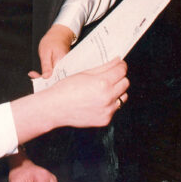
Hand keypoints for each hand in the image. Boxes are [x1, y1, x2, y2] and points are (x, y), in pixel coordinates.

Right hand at [11, 58, 128, 144]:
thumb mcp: (85, 73)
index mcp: (102, 83)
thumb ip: (104, 67)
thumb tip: (117, 61)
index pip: (121, 71)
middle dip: (120, 77)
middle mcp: (107, 97)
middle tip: (111, 75)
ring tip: (103, 89)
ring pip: (123, 97)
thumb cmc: (66, 88)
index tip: (119, 64)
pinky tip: (97, 100)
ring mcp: (107, 110)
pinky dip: (109, 104)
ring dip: (117, 91)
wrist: (55, 108)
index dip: (121, 65)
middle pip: (126, 83)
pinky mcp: (105, 120)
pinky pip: (114, 109)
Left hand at [29, 24, 75, 79]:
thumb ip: (46, 65)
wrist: (59, 34)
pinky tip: (40, 72)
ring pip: (54, 76)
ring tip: (34, 74)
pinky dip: (47, 73)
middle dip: (43, 79)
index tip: (34, 77)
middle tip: (33, 75)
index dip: (44, 80)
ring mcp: (64, 66)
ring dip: (44, 76)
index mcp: (61, 63)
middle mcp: (65, 66)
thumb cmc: (52, 41)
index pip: (54, 77)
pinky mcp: (62, 66)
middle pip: (54, 79)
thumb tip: (46, 77)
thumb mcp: (45, 52)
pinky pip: (55, 72)